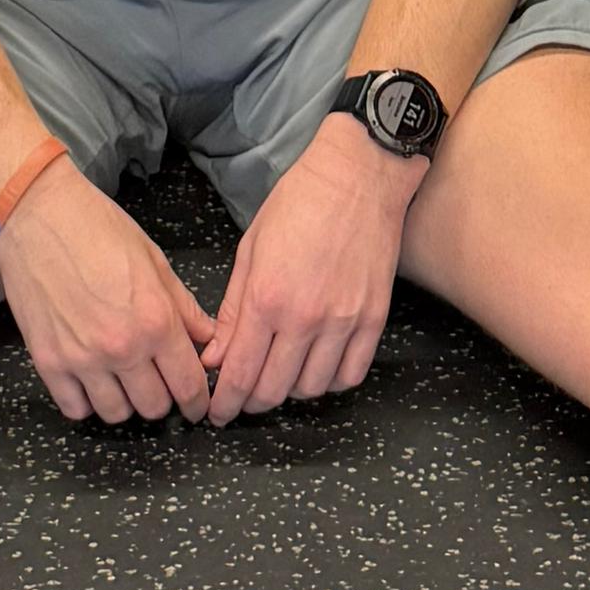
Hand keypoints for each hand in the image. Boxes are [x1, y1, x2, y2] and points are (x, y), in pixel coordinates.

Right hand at [0, 160, 217, 424]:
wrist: (38, 215)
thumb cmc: (98, 229)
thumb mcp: (154, 261)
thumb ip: (184, 308)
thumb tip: (208, 339)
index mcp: (156, 320)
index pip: (189, 385)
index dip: (197, 401)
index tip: (196, 404)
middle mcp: (122, 347)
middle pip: (154, 407)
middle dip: (163, 398)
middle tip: (157, 380)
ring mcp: (82, 359)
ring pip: (116, 414)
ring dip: (125, 401)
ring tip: (123, 379)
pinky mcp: (48, 362)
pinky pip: (75, 408)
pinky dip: (87, 401)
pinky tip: (91, 380)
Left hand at [203, 112, 421, 421]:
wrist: (357, 176)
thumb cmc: (298, 203)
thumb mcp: (250, 250)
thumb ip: (233, 310)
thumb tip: (215, 356)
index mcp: (267, 298)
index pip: (240, 374)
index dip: (225, 402)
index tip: (217, 412)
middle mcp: (305, 318)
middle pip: (274, 390)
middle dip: (251, 402)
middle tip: (243, 398)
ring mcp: (344, 321)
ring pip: (311, 389)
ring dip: (290, 392)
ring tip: (279, 376)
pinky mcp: (374, 319)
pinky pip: (350, 374)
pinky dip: (329, 381)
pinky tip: (316, 367)